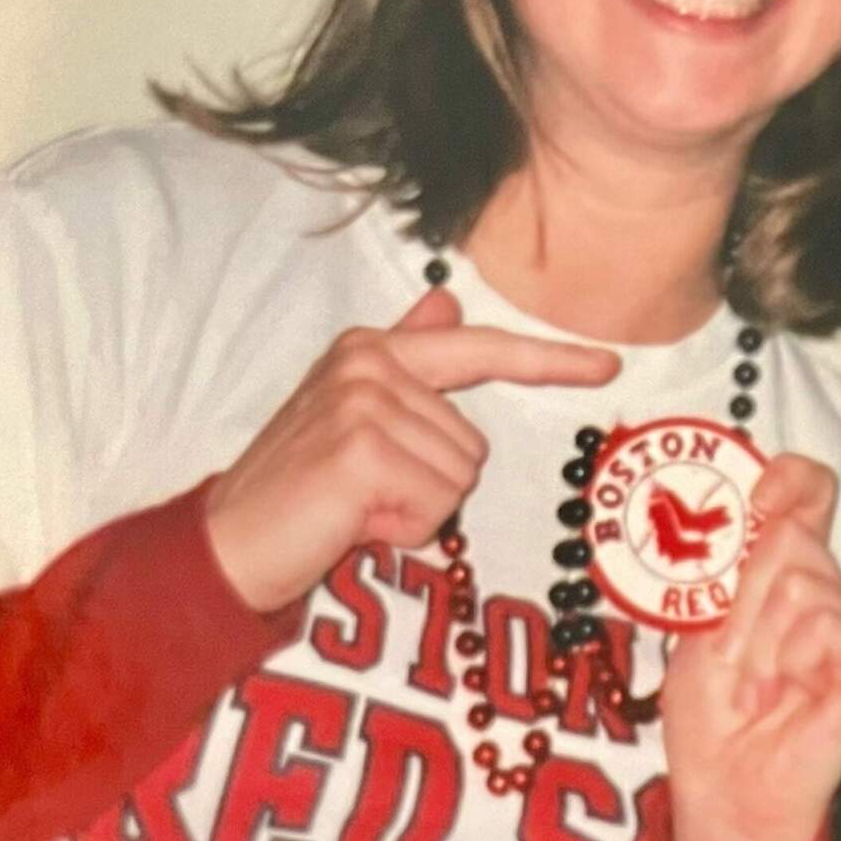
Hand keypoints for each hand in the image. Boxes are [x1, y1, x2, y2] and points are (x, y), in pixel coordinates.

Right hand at [202, 287, 620, 611]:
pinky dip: (404, 528)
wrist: (232, 540)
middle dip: (434, 484)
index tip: (608, 364)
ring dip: (418, 508)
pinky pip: (437, 504)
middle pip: (475, 442)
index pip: (478, 348)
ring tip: (359, 504)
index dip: (548, 360)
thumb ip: (409, 358)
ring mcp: (363, 404)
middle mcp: (368, 365)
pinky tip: (355, 520)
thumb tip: (448, 300)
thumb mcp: (358, 413)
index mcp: (373, 350)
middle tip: (368, 492)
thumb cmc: (305, 484)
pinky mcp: (362, 451)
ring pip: (461, 476)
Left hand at [659, 456, 840, 840]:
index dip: (790, 479)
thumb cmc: (713, 720)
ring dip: (765, 642)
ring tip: (762, 683)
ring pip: (808, 585)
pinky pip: (837, 626)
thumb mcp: (701, 625)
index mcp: (786, 574)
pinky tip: (796, 689)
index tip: (758, 497)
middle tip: (737, 657)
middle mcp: (831, 592)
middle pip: (795, 539)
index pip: (810, 492)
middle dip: (747, 600)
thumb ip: (730, 564)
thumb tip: (758, 504)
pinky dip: (802, 658)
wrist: (727, 793)